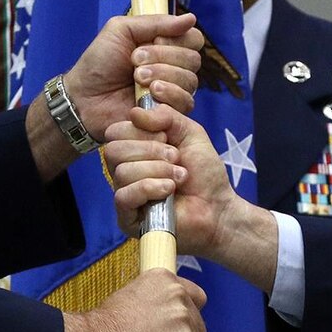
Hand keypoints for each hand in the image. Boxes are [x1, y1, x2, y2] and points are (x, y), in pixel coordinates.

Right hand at [55, 268, 206, 331]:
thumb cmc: (105, 328)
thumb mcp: (133, 296)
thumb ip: (157, 302)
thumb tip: (170, 319)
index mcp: (166, 279)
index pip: (196, 298)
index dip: (186, 318)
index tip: (172, 331)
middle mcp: (179, 295)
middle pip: (198, 326)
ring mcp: (184, 320)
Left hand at [65, 13, 204, 142]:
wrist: (83, 97)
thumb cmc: (99, 62)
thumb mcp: (122, 30)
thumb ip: (156, 23)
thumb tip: (192, 18)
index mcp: (165, 45)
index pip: (193, 38)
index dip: (177, 39)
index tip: (153, 40)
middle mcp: (173, 68)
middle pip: (193, 59)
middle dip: (163, 57)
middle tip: (134, 62)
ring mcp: (172, 91)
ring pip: (190, 81)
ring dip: (163, 75)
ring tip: (137, 79)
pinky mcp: (169, 113)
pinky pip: (185, 103)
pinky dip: (167, 95)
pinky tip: (147, 95)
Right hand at [102, 104, 232, 257]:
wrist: (218, 206)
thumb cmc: (204, 173)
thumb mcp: (190, 132)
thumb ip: (166, 115)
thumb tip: (135, 113)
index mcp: (134, 149)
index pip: (115, 131)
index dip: (140, 131)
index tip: (167, 138)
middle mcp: (124, 170)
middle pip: (114, 149)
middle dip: (150, 151)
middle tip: (176, 158)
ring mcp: (125, 194)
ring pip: (122, 172)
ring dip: (157, 171)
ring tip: (179, 178)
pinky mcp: (127, 218)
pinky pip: (124, 196)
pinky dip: (150, 188)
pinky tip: (168, 191)